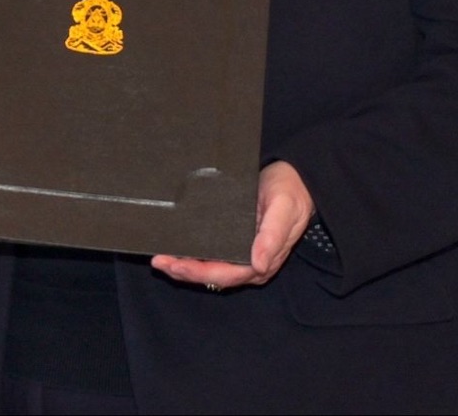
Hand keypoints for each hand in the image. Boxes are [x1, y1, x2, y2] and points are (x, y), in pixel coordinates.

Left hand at [151, 160, 313, 290]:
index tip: (175, 265)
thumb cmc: (291, 193)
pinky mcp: (239, 243)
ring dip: (186, 267)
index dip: (198, 273)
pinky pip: (214, 256)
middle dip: (185, 271)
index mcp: (264, 260)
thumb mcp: (284, 209)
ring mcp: (245, 255)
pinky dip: (194, 256)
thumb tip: (258, 264)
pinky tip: (178, 250)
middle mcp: (253, 263)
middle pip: (214, 275)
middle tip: (159, 261)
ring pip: (212, 269)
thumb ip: (272, 237)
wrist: (298, 181)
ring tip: (161, 259)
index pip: (226, 275)